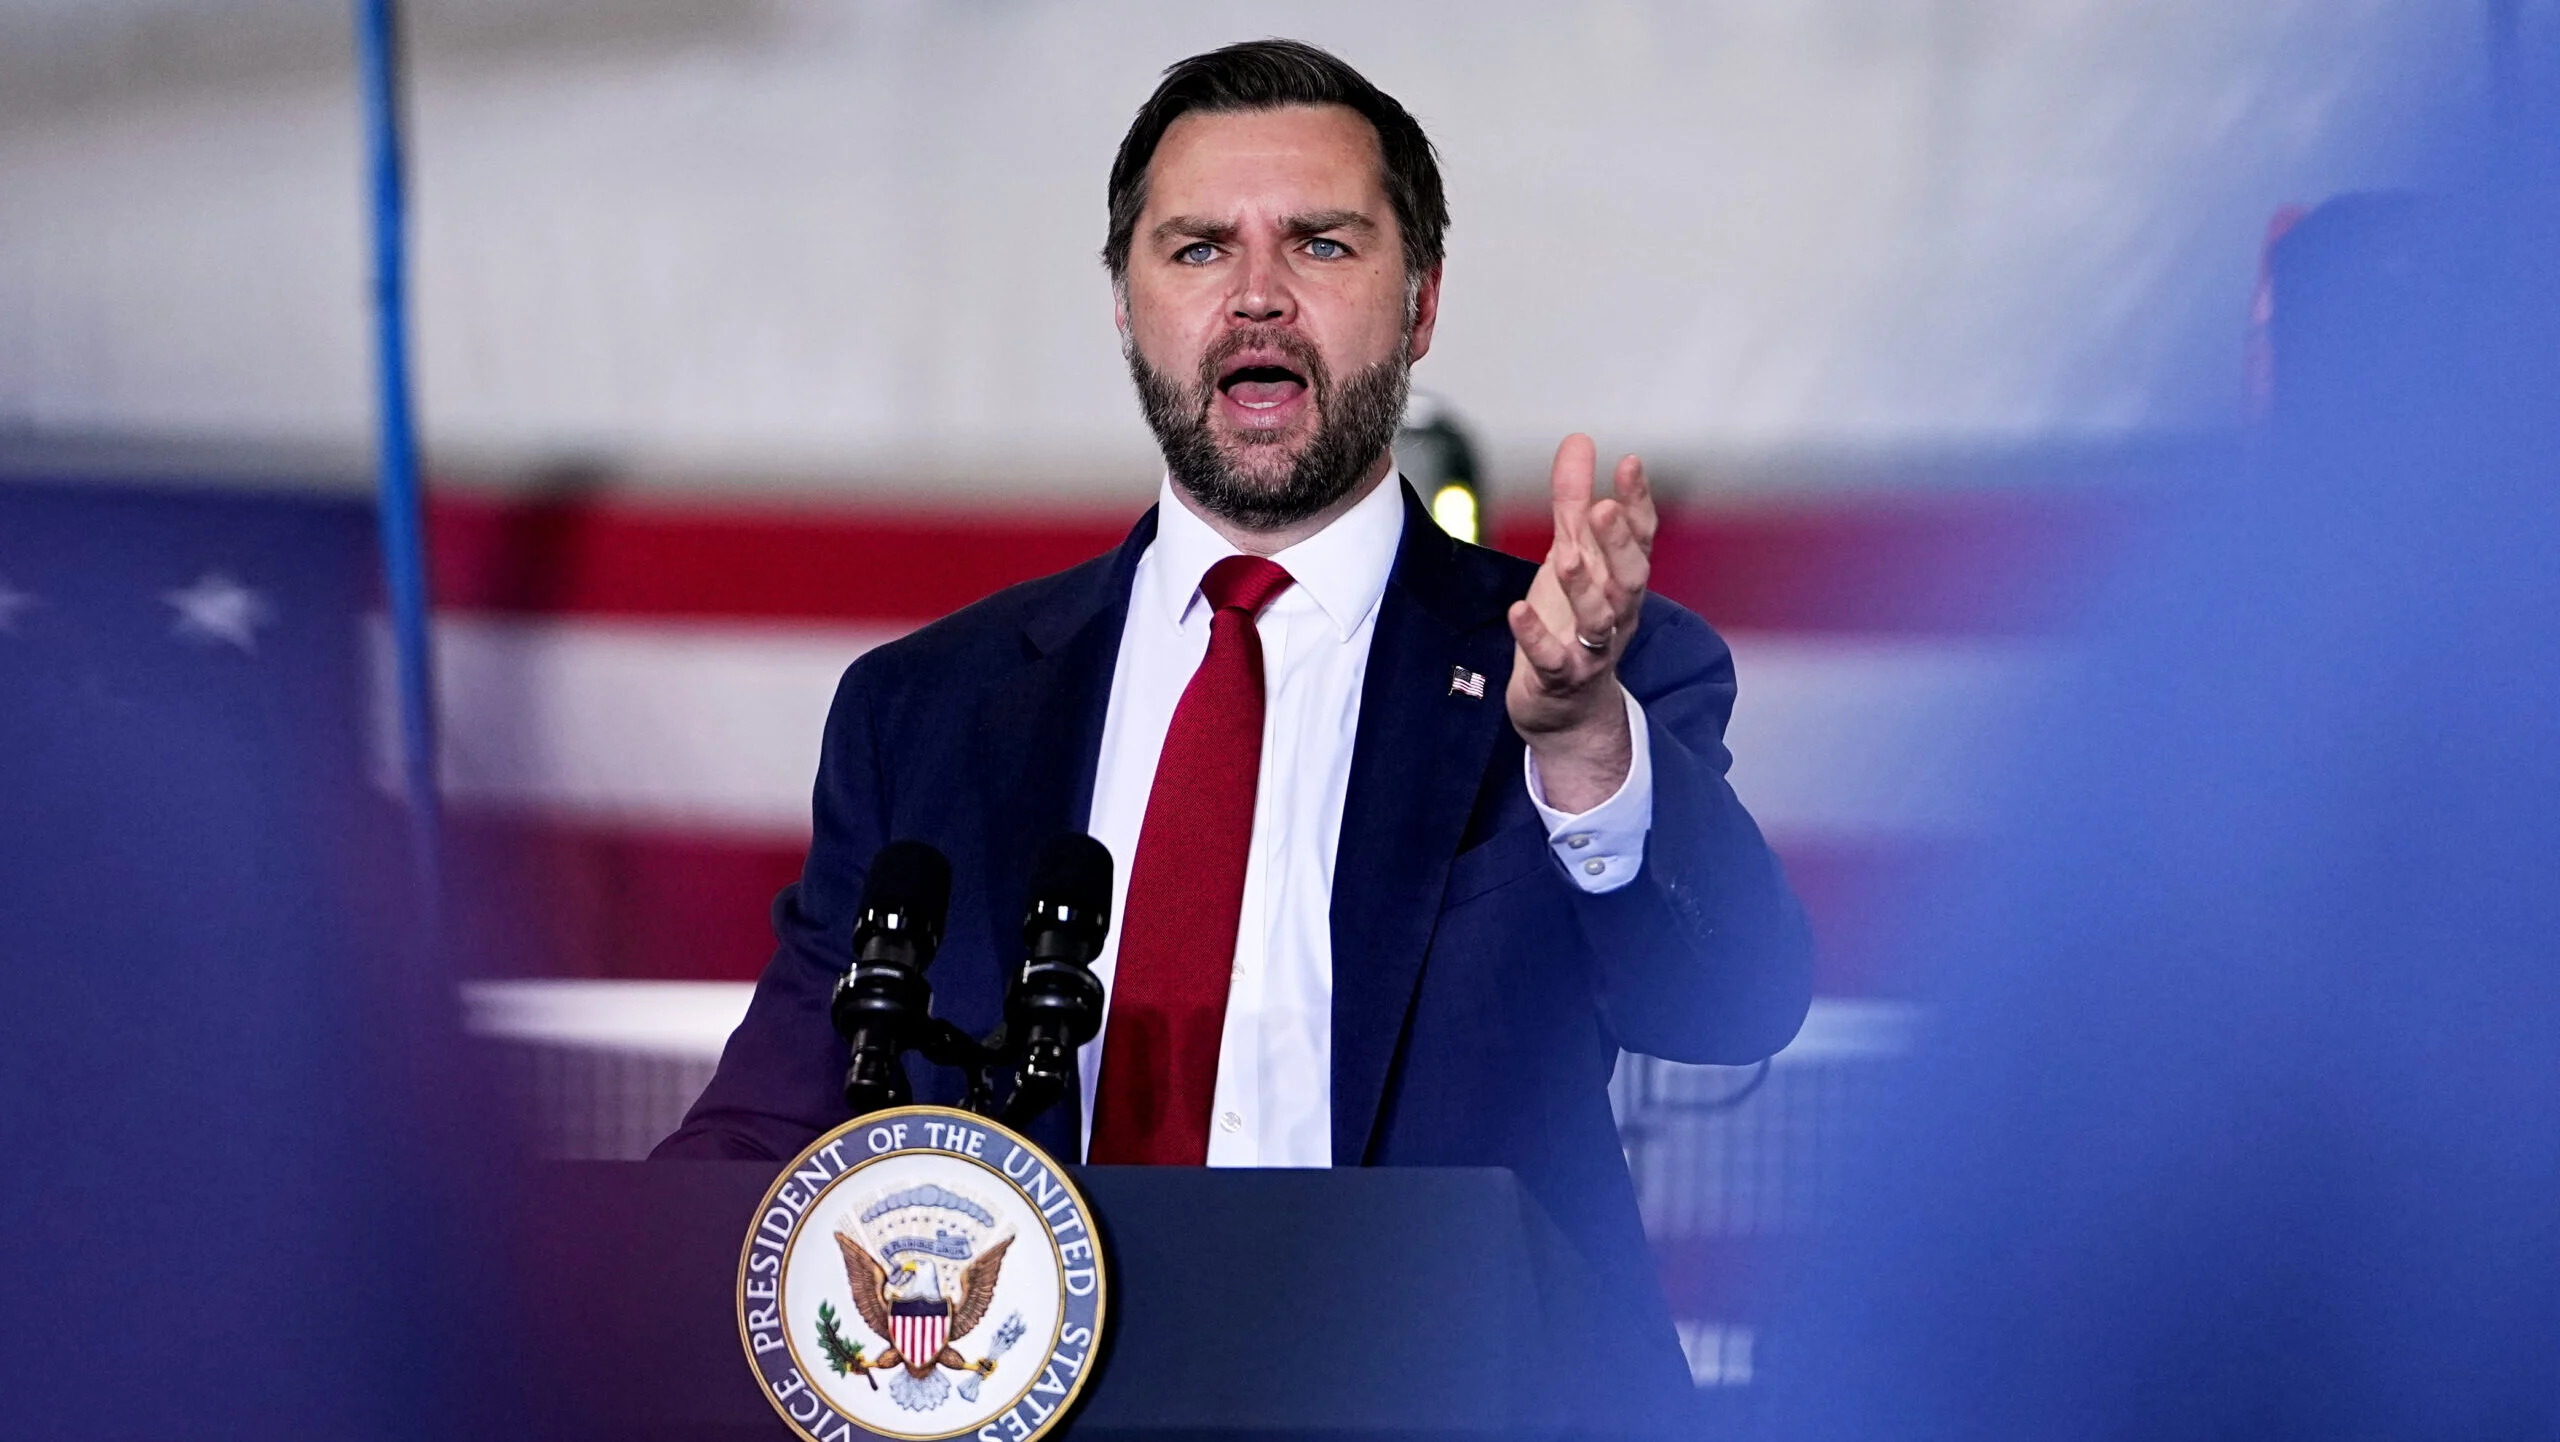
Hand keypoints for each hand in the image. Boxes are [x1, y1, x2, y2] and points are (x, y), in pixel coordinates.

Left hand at [1506, 434, 1656, 813]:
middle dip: (1618, 543)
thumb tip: (1579, 440)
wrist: (1567, 708)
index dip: (1638, 502)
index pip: (1639, 537)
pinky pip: (1553, 659)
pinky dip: (1537, 637)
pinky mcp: (1562, 678)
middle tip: (1603, 508)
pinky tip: (1518, 611)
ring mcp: (1592, 647)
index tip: (1630, 464)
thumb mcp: (1571, 554)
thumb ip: (1572, 500)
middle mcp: (1616, 612)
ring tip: (1566, 557)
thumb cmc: (1572, 623)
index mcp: (1620, 579)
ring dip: (1584, 587)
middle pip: (1629, 576)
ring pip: (1600, 618)